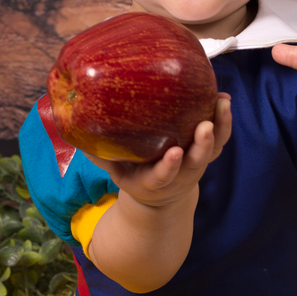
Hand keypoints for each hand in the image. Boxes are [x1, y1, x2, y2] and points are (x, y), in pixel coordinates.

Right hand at [83, 94, 232, 206]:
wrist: (160, 197)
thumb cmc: (133, 176)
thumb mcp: (116, 172)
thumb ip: (100, 154)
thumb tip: (72, 130)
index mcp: (154, 181)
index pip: (163, 176)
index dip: (169, 166)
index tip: (174, 153)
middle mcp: (179, 175)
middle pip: (196, 163)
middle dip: (202, 145)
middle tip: (205, 126)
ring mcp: (195, 165)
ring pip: (213, 149)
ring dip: (220, 127)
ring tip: (222, 102)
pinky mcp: (206, 153)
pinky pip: (220, 138)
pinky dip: (224, 120)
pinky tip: (223, 98)